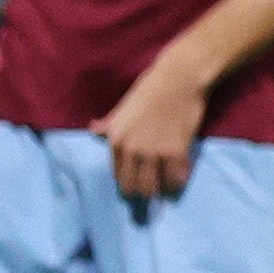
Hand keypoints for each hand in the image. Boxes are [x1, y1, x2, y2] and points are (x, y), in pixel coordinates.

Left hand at [91, 53, 210, 202]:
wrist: (178, 79)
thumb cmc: (150, 89)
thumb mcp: (123, 108)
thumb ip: (109, 124)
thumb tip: (93, 129)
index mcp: (116, 140)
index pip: (119, 177)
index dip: (129, 185)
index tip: (137, 186)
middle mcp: (132, 150)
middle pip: (135, 188)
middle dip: (144, 193)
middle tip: (153, 191)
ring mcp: (154, 152)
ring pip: (155, 188)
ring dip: (162, 190)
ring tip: (167, 188)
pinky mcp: (176, 152)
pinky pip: (177, 178)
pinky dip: (179, 180)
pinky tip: (181, 176)